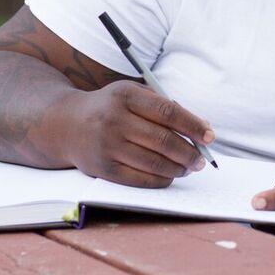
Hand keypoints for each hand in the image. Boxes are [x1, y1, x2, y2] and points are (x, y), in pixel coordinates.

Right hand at [57, 80, 212, 187]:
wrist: (65, 125)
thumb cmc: (109, 108)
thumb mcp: (130, 94)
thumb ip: (162, 105)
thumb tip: (200, 127)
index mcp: (125, 95)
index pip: (168, 111)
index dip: (193, 125)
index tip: (209, 136)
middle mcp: (114, 119)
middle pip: (163, 140)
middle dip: (189, 152)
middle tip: (202, 159)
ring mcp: (107, 145)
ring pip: (154, 162)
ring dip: (178, 168)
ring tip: (189, 167)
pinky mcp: (103, 168)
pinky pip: (140, 179)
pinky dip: (160, 179)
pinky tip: (170, 175)